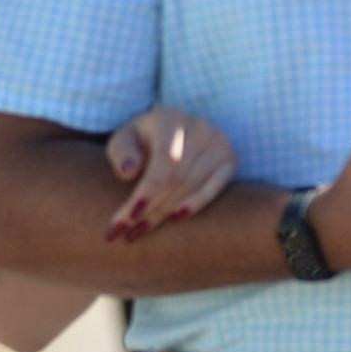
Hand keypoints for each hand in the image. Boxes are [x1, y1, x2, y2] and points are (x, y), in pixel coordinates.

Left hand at [103, 107, 236, 239]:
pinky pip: (214, 189)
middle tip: (126, 233)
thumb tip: (129, 172)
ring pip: (192, 186)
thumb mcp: (123, 141)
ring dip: (165, 213)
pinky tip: (175, 219)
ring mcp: (219, 142)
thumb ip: (121, 152)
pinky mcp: (230, 159)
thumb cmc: (140, 141)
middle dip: (151, 209)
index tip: (127, 218)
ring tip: (139, 231)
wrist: (170, 134)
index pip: (163, 161)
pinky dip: (195, 205)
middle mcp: (199, 126)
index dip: (147, 192)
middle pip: (177, 178)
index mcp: (170, 118)